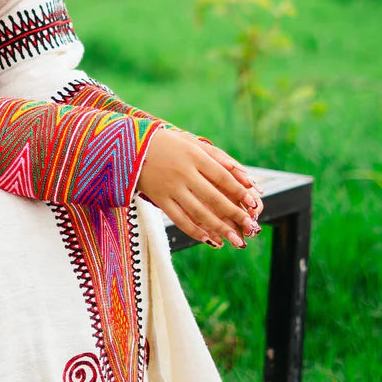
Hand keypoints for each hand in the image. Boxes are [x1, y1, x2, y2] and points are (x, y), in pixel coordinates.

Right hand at [137, 129, 261, 248]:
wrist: (128, 146)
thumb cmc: (165, 143)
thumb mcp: (189, 141)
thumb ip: (216, 156)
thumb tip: (243, 174)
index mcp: (192, 155)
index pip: (221, 176)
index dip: (238, 190)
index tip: (253, 202)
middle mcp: (183, 172)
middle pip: (213, 197)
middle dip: (235, 214)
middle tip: (251, 227)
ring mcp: (170, 187)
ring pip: (198, 212)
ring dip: (219, 228)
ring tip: (236, 241)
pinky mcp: (159, 199)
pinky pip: (179, 219)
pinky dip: (195, 231)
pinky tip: (208, 239)